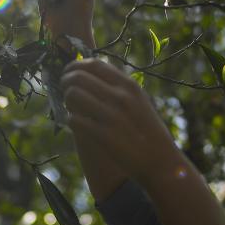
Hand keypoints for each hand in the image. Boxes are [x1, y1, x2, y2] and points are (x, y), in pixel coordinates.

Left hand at [60, 59, 180, 184]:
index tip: (69, 72)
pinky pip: (73, 119)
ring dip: (66, 100)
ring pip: (72, 95)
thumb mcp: (139, 101)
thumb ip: (119, 87)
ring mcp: (111, 116)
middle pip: (78, 77)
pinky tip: (75, 123)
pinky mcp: (103, 136)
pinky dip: (70, 120)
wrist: (160, 160)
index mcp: (129, 86)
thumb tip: (91, 75)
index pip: (93, 64)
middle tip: (64, 89)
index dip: (75, 65)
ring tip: (71, 107)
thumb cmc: (147, 130)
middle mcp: (120, 97)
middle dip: (65, 81)